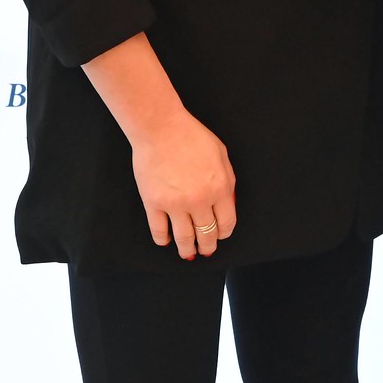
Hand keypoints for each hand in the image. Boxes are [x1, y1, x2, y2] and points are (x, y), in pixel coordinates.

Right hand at [129, 108, 237, 259]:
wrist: (161, 128)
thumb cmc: (192, 136)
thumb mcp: (222, 154)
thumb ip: (228, 181)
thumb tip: (228, 204)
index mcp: (220, 188)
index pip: (226, 223)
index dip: (224, 233)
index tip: (220, 236)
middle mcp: (199, 201)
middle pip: (206, 234)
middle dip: (208, 246)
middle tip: (206, 250)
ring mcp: (175, 204)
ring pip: (184, 239)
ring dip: (188, 250)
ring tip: (188, 254)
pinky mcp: (153, 203)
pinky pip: (159, 230)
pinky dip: (163, 240)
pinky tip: (166, 241)